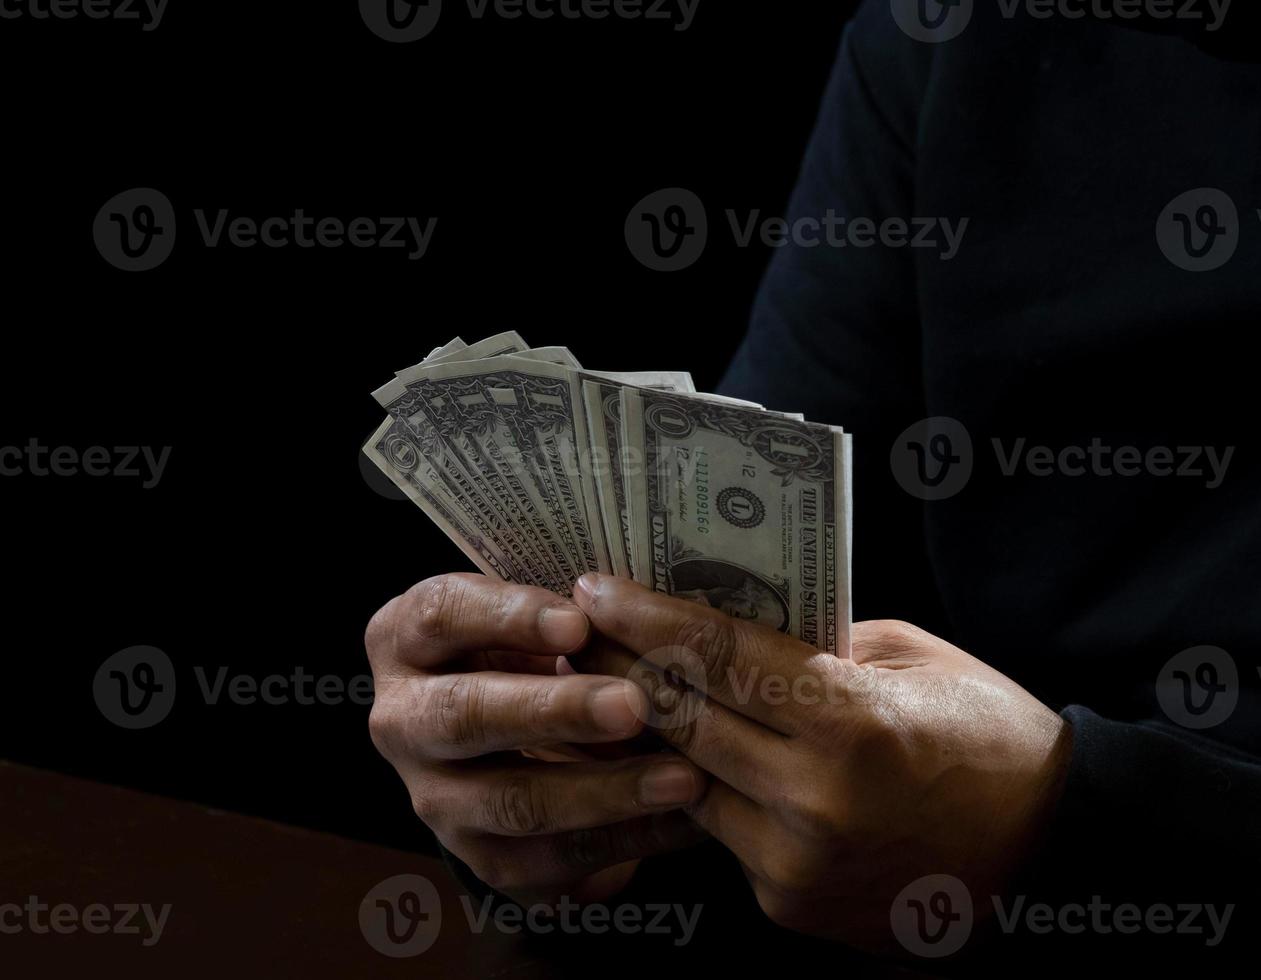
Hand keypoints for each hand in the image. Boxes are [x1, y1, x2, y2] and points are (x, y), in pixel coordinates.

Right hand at [364, 573, 707, 905]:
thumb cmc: (524, 650)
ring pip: (512, 801)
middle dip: (555, 711)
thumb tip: (646, 623)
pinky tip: (685, 821)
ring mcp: (432, 797)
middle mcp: (401, 720)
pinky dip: (626, 840)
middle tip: (632, 705)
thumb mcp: (527, 618)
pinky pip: (552, 859)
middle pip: (467, 716)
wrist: (499, 733)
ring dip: (604, 791)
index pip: (441, 615)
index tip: (579, 623)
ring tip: (681, 778)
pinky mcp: (478, 856)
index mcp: (404, 638)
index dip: (509, 618)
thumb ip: (568, 619)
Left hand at [571, 574, 1070, 951]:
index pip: (721, 657)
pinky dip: (695, 787)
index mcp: (852, 722)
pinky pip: (718, 831)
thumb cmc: (989, 733)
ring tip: (610, 684)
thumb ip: (817, 641)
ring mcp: (795, 861)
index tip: (596, 588)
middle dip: (620, 668)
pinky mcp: (788, 903)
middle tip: (578, 631)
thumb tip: (733, 622)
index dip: (649, 617)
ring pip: (683, 780)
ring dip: (644, 732)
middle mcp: (814, 799)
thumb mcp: (912, 657)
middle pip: (682, 718)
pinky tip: (675, 752)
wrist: (1045, 853)